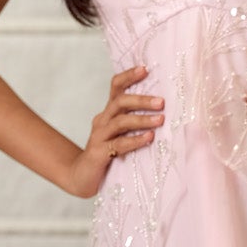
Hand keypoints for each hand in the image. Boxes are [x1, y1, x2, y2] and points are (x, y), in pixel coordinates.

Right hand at [64, 65, 165, 198]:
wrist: (81, 177)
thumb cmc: (108, 153)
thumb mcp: (121, 134)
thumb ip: (135, 122)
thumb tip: (165, 111)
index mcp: (108, 112)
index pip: (116, 87)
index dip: (129, 76)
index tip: (145, 69)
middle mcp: (102, 120)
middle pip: (120, 102)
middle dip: (141, 100)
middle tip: (162, 102)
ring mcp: (99, 136)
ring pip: (120, 122)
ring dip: (142, 119)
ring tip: (160, 119)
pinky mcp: (99, 153)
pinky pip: (118, 144)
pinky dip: (135, 140)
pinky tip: (149, 138)